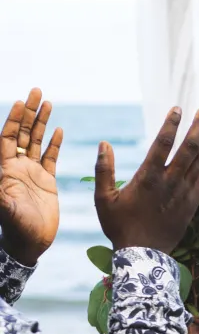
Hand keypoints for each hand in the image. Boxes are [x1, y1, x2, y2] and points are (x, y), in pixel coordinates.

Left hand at [0, 90, 63, 265]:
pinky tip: (58, 130)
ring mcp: (32, 172)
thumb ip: (1, 195)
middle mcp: (17, 166)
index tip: (20, 102)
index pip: (7, 137)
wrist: (31, 243)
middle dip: (27, 112)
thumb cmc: (15, 228)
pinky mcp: (47, 181)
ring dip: (41, 122)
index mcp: (5, 168)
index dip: (13, 119)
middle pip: (21, 132)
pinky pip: (51, 157)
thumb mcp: (6, 209)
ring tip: (47, 102)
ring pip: (36, 140)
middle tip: (35, 91)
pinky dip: (54, 143)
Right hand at [95, 107, 198, 252]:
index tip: (178, 108)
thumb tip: (104, 143)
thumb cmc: (119, 226)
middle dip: (198, 128)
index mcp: (148, 177)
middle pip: (189, 149)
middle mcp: (169, 183)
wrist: (143, 255)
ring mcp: (183, 195)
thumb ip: (104, 169)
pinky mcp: (191, 208)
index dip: (172, 124)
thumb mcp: (104, 198)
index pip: (163, 143)